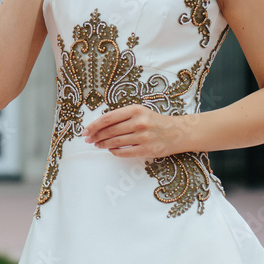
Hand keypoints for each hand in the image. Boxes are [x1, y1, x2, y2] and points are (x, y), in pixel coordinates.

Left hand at [82, 105, 196, 158]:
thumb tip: (99, 126)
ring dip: (103, 144)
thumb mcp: (139, 112)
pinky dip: (115, 152)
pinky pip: (125, 152)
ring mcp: (144, 137)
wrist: (178, 132)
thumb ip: (121, 117)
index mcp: (135, 110)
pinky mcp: (148, 150)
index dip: (94, 126)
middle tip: (88, 140)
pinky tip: (110, 150)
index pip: (108, 118)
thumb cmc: (154, 121)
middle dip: (96, 136)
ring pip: (116, 142)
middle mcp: (139, 123)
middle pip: (110, 131)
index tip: (85, 131)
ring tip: (97, 145)